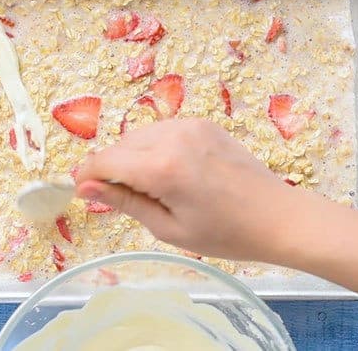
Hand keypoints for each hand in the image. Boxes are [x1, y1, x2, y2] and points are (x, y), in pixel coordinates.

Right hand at [75, 118, 298, 260]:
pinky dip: (153, 147)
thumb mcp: (168, 228)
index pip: (106, 161)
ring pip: (139, 135)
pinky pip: (162, 131)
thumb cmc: (224, 234)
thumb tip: (86, 187)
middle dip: (109, 167)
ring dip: (131, 156)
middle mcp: (173, 136)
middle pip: (120, 145)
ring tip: (148, 186)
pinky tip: (168, 171)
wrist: (277, 216)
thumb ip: (124, 202)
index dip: (88, 176)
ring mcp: (190, 125)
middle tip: (116, 196)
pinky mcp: (203, 123)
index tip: (81, 192)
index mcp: (162, 168)